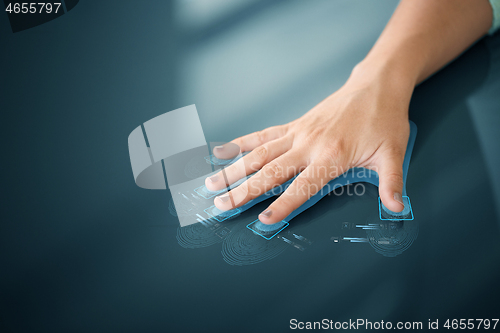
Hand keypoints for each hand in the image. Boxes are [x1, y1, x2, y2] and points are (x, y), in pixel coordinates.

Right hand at [205, 64, 412, 223]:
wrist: (375, 85)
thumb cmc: (385, 119)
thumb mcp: (393, 152)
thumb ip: (392, 183)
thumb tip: (398, 209)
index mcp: (331, 156)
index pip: (302, 187)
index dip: (282, 205)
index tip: (262, 220)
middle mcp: (308, 145)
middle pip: (270, 172)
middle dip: (243, 191)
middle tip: (220, 205)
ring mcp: (298, 133)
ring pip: (260, 154)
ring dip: (234, 169)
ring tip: (211, 182)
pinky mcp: (295, 124)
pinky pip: (263, 134)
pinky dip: (242, 142)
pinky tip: (223, 150)